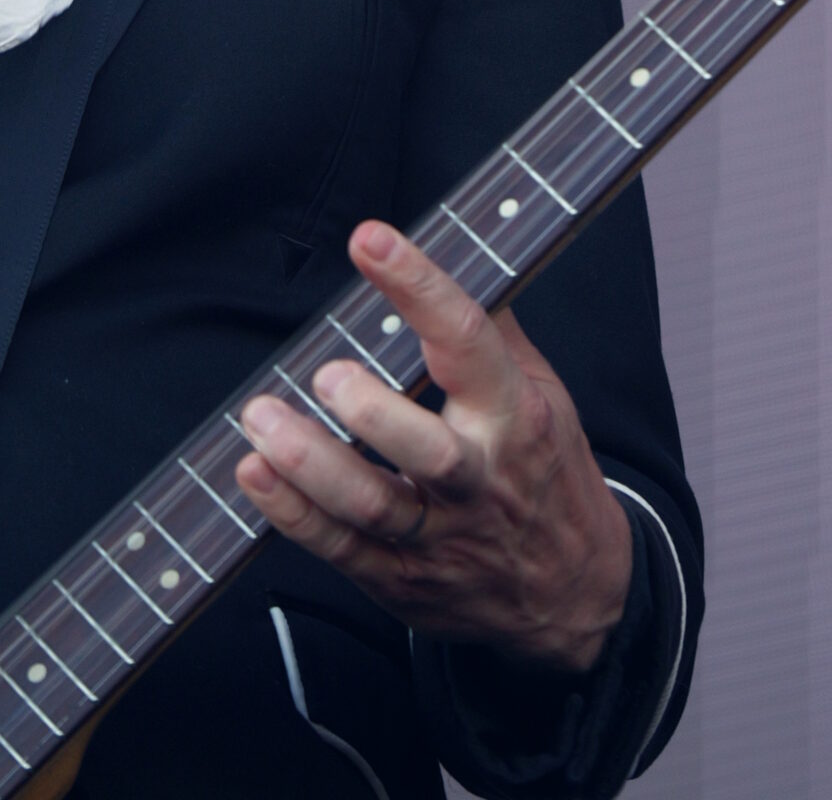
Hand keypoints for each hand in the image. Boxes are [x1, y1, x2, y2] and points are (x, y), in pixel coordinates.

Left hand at [234, 219, 632, 673]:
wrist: (576, 591)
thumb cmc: (546, 471)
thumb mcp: (544, 393)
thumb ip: (492, 329)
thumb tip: (454, 252)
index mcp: (515, 415)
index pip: (468, 341)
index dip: (419, 287)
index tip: (370, 240)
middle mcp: (478, 477)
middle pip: (426, 450)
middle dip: (369, 412)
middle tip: (324, 374)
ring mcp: (440, 536)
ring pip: (373, 506)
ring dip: (309, 463)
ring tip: (261, 418)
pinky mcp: (403, 581)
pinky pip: (342, 550)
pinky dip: (292, 514)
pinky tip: (255, 474)